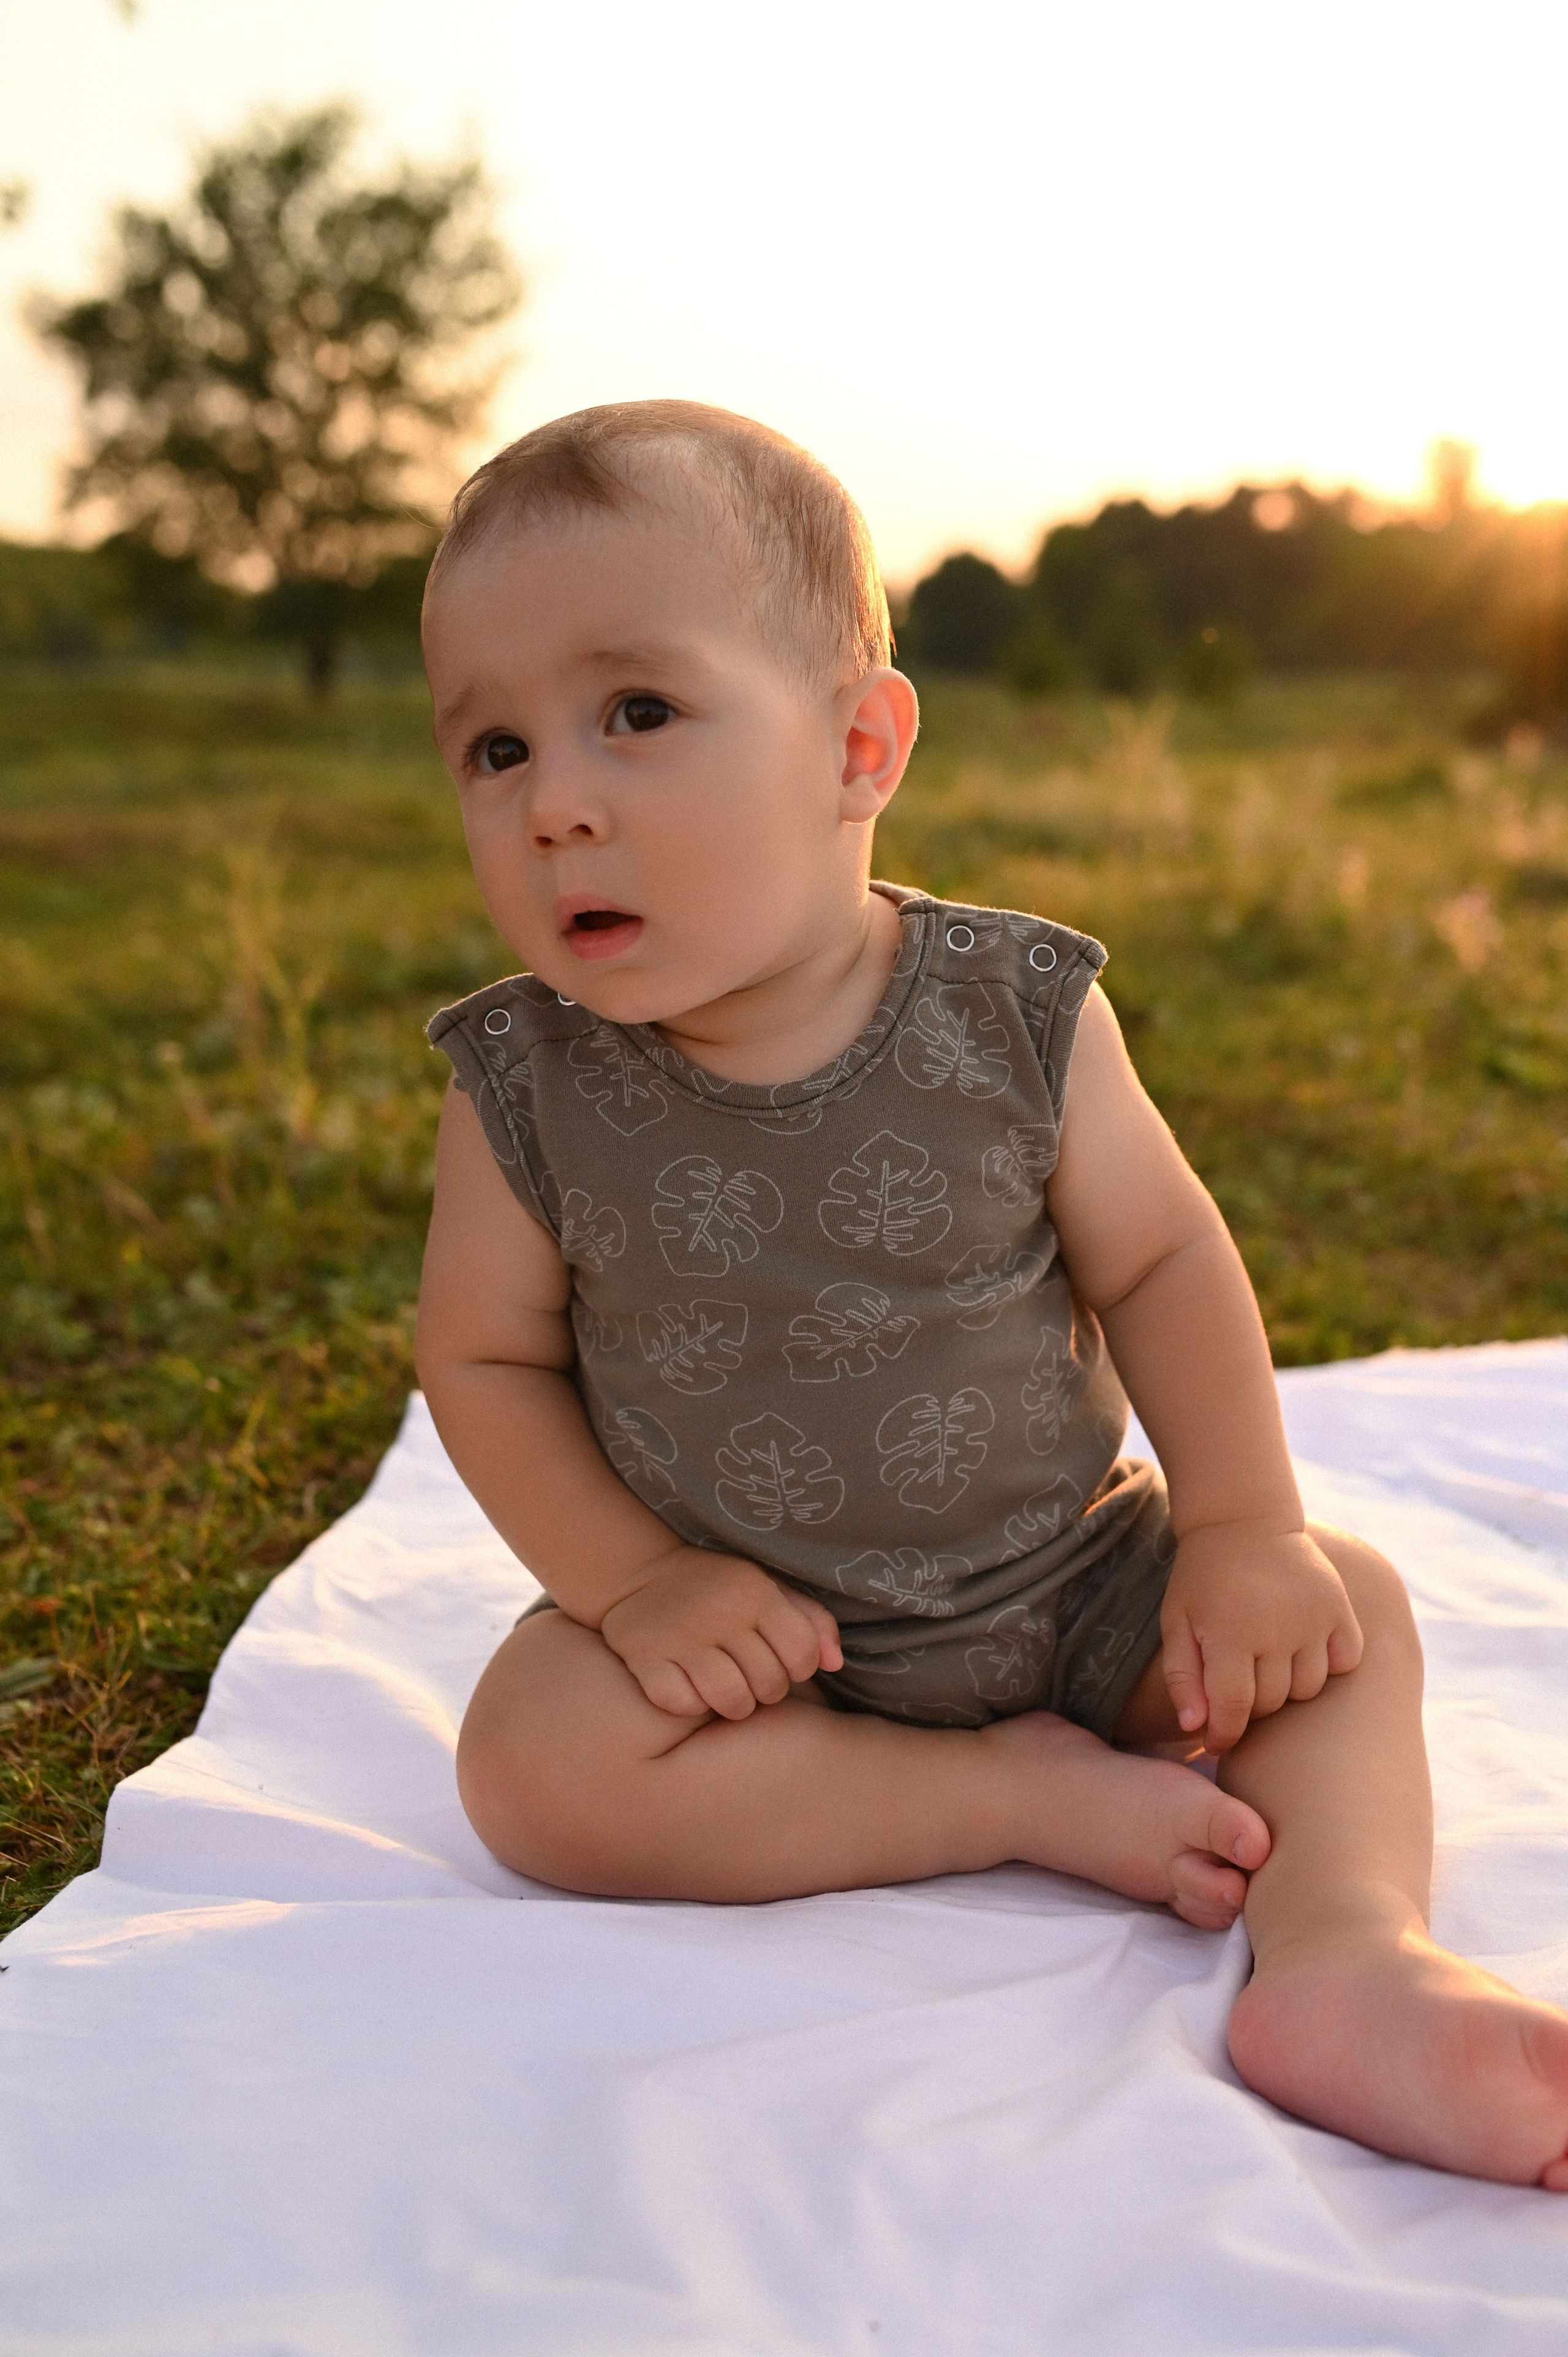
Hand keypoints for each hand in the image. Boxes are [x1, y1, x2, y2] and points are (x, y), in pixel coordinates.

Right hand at [600, 1549, 843, 1719]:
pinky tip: (687, 1684)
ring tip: (723, 1686)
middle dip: (765, 1689)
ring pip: (732, 1702)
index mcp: (757, 1593)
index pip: (803, 1655)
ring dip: (732, 1704)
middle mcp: (721, 1612)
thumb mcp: (768, 1589)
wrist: (639, 1574)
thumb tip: (835, 1663)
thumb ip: (811, 1621)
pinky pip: (683, 1704)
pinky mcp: (646, 1657)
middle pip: (770, 1686)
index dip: (798, 1668)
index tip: (779, 1660)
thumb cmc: (717, 1590)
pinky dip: (688, 1703)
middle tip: (746, 1672)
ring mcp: (682, 1636)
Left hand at [1160, 1523, 1363, 1753]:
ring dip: (1287, 1686)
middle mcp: (1276, 1627)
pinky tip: (1303, 1649)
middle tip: (1238, 1683)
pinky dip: (1328, 1665)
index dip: (1223, 1734)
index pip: (1234, 1708)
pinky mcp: (1339, 1607)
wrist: (1243, 1520)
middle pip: (1272, 1701)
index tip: (1216, 1742)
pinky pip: (1345, 1661)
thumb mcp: (1176, 1622)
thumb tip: (1195, 1729)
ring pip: (1308, 1688)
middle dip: (1250, 1704)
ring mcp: (1312, 1617)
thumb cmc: (1203, 1579)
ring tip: (1268, 1661)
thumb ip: (1182, 1677)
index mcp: (1229, 1632)